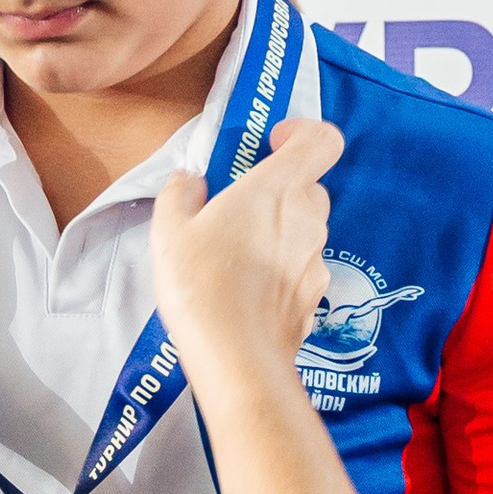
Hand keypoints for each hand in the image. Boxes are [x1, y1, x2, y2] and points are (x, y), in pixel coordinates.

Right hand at [149, 114, 339, 388]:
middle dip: (280, 192)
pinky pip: (301, 272)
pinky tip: (250, 294)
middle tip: (241, 211)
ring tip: (238, 259)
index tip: (272, 145)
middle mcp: (308, 220)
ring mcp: (316, 262)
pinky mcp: (314, 299)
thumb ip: (180, 194)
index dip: (302, 134)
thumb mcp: (170, 231)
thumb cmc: (202, 285)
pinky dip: (282, 274)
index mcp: (278, 189)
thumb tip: (190, 182)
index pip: (322, 140)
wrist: (236, 359)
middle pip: (310, 187)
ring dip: (279, 235)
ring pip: (306, 233)